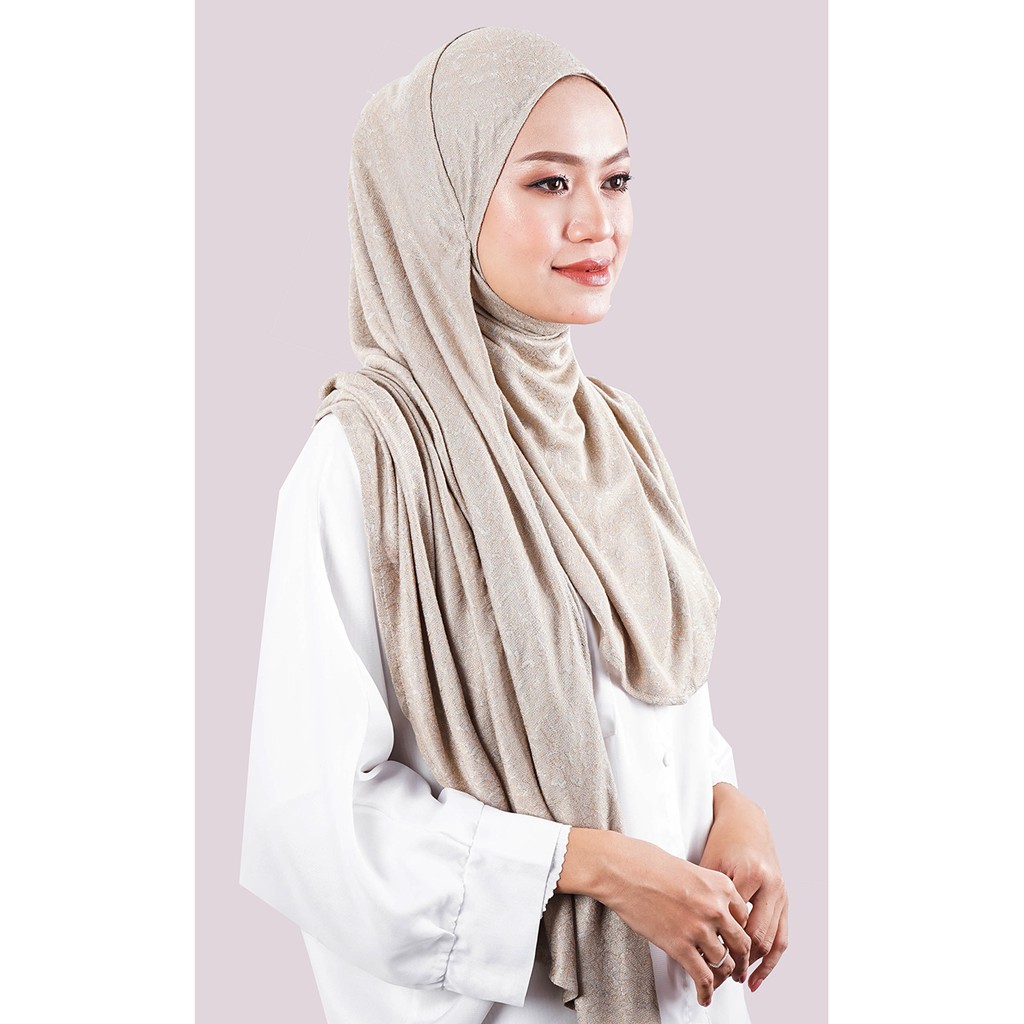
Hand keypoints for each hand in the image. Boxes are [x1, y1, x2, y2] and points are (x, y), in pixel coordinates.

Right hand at [557, 828, 751, 1008]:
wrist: (623, 870)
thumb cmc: (647, 863)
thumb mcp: (689, 869)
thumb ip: (704, 889)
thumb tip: (705, 906)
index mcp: (720, 885)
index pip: (745, 916)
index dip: (741, 932)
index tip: (737, 941)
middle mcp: (716, 908)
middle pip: (742, 943)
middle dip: (742, 959)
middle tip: (738, 967)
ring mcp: (699, 928)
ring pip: (725, 963)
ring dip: (724, 976)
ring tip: (719, 982)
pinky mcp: (680, 946)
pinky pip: (703, 976)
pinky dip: (706, 991)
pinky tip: (704, 996)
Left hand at [700, 783, 787, 992]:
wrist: (747, 819)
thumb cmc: (723, 839)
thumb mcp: (709, 864)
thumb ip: (704, 896)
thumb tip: (687, 929)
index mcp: (751, 875)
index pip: (737, 923)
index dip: (722, 946)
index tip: (707, 963)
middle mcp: (771, 885)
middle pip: (758, 936)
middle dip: (741, 961)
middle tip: (722, 979)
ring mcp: (782, 892)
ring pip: (774, 940)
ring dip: (759, 964)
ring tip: (742, 982)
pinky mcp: (785, 897)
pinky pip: (782, 934)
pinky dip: (772, 956)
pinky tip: (759, 972)